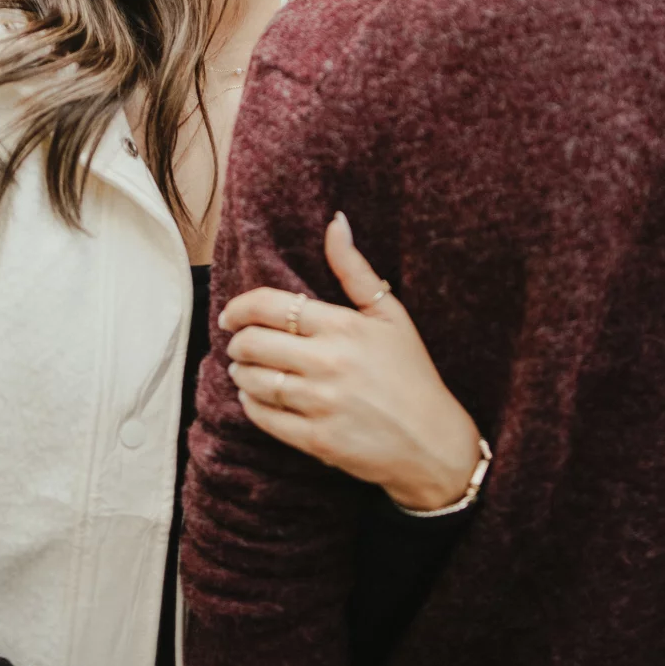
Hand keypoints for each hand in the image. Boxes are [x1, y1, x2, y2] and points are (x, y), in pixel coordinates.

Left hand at [221, 213, 481, 511]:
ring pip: (253, 380)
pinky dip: (250, 405)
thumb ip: (355, 270)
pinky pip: (263, 417)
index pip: (270, 306)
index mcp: (343, 326)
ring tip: (244, 368)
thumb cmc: (411, 373)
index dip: (239, 308)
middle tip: (239, 343)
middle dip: (237, 341)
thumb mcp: (391, 315)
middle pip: (253, 343)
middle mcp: (328, 363)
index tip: (231, 314)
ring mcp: (321, 403)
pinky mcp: (316, 440)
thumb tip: (335, 222)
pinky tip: (255, 398)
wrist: (433, 443)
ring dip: (240, 372)